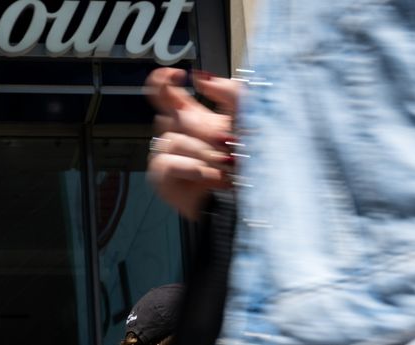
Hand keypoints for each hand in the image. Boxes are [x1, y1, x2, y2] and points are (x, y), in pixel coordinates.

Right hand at [145, 68, 242, 220]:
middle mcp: (178, 134)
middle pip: (172, 116)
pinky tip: (207, 174)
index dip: (162, 81)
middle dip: (202, 128)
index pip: (166, 93)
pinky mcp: (163, 177)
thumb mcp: (250, 117)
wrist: (249, 200)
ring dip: (203, 153)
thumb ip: (230, 90)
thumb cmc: (251, 163)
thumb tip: (202, 78)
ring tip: (224, 166)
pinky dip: (191, 167)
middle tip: (226, 141)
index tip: (175, 74)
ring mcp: (169, 156)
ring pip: (173, 140)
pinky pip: (167, 163)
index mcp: (194, 118)